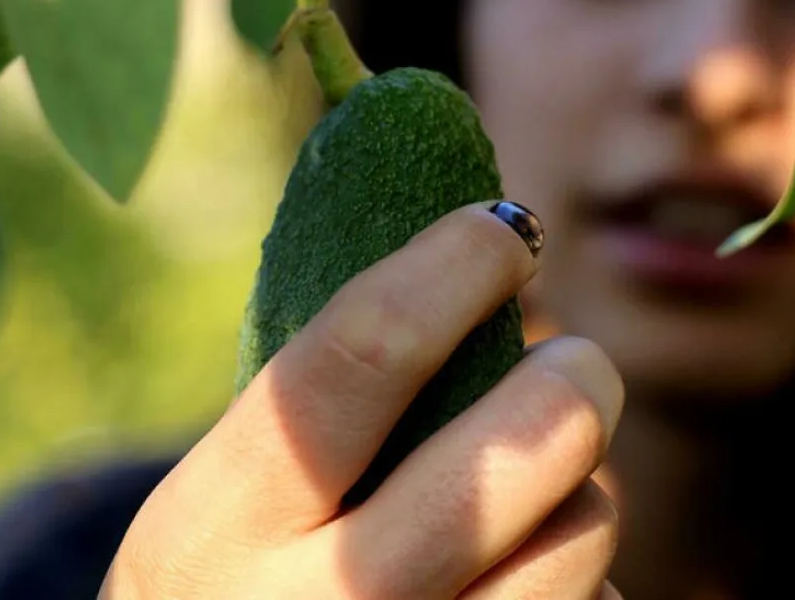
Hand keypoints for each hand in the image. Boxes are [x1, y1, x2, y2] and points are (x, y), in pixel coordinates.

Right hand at [101, 202, 623, 598]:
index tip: (506, 231)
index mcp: (214, 527)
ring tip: (538, 491)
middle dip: (574, 380)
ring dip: (580, 494)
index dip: (453, 268)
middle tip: (579, 363)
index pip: (363, 353)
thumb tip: (486, 241)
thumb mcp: (227, 500)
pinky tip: (519, 583)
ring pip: (578, 539)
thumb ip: (330, 400)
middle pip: (513, 455)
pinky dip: (576, 578)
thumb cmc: (244, 582)